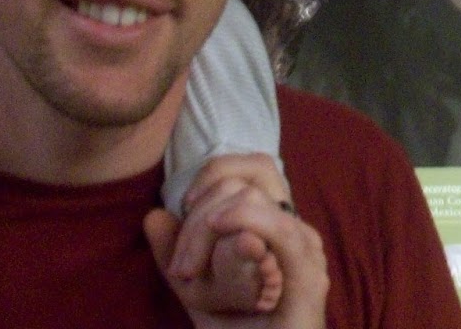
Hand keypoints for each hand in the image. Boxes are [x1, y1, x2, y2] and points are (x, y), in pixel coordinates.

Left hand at [145, 158, 324, 327]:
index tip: (182, 211)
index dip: (210, 176)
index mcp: (276, 225)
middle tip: (180, 268)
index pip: (250, 166)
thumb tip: (153, 215)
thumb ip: (177, 255)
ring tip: (188, 269)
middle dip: (197, 214)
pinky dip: (242, 221)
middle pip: (243, 180)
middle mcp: (295, 229)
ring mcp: (305, 249)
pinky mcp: (307, 274)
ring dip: (207, 226)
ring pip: (251, 198)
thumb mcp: (198, 294)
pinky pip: (277, 227)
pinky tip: (220, 235)